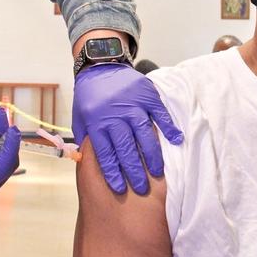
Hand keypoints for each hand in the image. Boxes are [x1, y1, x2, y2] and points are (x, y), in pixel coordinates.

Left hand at [72, 63, 183, 194]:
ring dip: (152, 155)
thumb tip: (88, 164)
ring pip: (144, 134)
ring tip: (158, 173)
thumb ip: (86, 140)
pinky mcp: (147, 95)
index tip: (121, 189)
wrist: (100, 66)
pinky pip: (160, 113)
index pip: (106, 153)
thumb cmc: (89, 97)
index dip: (113, 173)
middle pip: (126, 148)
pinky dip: (169, 127)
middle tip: (142, 188)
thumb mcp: (80, 118)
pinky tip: (176, 141)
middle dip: (135, 171)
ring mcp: (132, 105)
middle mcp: (115, 115)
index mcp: (97, 123)